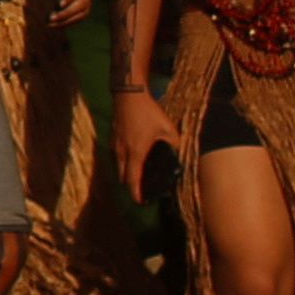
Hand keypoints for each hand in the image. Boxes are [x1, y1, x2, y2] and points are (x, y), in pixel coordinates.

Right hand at [113, 90, 177, 204]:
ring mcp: (115, 143)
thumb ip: (175, 143)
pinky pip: (116, 155)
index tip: (140, 201)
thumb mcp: (168, 128)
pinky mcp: (113, 135)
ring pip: (118, 165)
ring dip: (125, 172)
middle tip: (140, 189)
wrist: (128, 93)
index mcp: (136, 153)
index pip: (132, 179)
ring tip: (135, 175)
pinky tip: (130, 156)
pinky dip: (122, 161)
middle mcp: (122, 151)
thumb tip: (182, 153)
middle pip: (122, 175)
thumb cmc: (148, 112)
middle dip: (130, 184)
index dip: (136, 193)